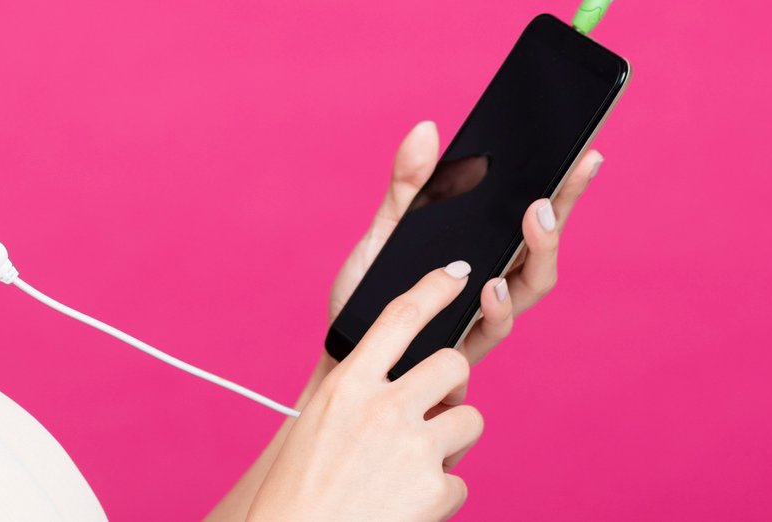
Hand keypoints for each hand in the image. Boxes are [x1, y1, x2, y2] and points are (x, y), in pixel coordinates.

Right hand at [250, 261, 487, 521]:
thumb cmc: (301, 489)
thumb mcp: (320, 423)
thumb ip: (362, 395)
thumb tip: (418, 387)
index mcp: (347, 385)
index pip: (400, 317)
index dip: (433, 288)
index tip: (456, 273)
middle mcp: (383, 408)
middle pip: (452, 364)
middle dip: (455, 383)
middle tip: (440, 404)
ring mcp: (413, 448)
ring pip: (470, 420)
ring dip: (452, 442)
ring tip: (417, 466)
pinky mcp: (435, 489)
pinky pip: (460, 481)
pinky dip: (441, 495)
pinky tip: (409, 506)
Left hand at [322, 120, 604, 404]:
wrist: (342, 345)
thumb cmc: (368, 289)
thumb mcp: (386, 227)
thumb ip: (408, 183)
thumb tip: (426, 129)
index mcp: (481, 246)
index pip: (534, 213)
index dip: (566, 187)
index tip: (587, 153)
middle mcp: (493, 278)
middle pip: (543, 248)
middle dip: (560, 216)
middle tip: (552, 191)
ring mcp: (483, 313)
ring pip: (531, 286)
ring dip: (538, 255)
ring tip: (534, 223)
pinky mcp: (463, 346)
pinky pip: (493, 330)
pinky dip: (499, 308)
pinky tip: (492, 286)